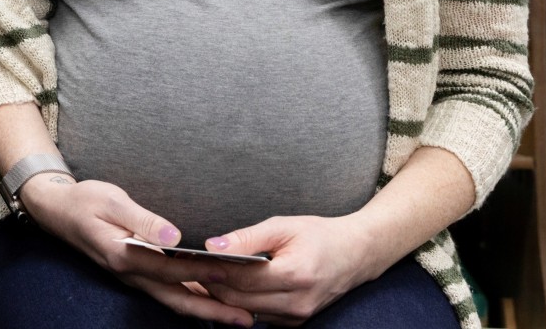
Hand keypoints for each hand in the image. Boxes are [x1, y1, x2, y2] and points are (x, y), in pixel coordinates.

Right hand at [20, 177, 255, 325]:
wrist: (57, 210)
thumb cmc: (85, 201)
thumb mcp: (111, 201)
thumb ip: (142, 219)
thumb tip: (172, 236)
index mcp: (124, 255)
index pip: (170, 268)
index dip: (201, 271)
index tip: (231, 273)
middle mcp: (130, 273)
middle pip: (176, 298)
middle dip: (212, 311)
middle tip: (246, 319)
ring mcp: (132, 277)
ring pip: (173, 300)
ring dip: (205, 310)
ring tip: (237, 316)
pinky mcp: (135, 273)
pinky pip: (166, 292)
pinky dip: (190, 299)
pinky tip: (209, 300)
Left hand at [200, 215, 379, 325]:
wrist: (355, 254)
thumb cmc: (319, 235)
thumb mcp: (283, 226)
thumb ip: (247, 238)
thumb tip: (212, 246)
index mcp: (295, 275)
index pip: (241, 279)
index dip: (213, 270)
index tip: (191, 258)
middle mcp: (297, 302)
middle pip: (239, 300)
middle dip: (212, 285)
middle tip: (190, 268)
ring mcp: (297, 317)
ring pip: (245, 312)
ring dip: (223, 296)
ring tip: (204, 275)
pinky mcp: (295, 322)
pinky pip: (258, 316)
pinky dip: (240, 303)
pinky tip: (228, 286)